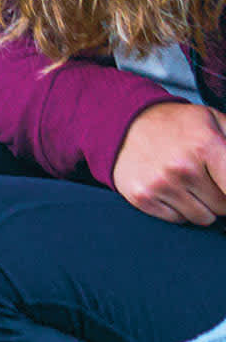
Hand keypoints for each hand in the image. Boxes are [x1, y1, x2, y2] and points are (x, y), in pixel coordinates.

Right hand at [111, 100, 225, 224]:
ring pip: (202, 218)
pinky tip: (172, 189)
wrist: (126, 123)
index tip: (225, 188)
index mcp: (206, 145)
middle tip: (210, 180)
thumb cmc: (178, 125)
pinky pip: (176, 220)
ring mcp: (160, 184)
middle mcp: (182, 167)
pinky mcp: (141, 197)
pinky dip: (179, 210)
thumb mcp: (216, 122)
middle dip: (222, 197)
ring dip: (202, 206)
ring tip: (191, 184)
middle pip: (223, 207)